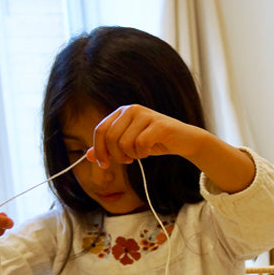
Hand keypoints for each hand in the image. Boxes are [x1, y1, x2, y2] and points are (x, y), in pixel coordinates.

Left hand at [86, 104, 203, 168]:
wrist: (184, 140)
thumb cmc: (155, 142)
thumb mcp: (129, 145)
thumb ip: (109, 149)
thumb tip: (89, 156)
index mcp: (122, 112)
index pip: (101, 130)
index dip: (99, 149)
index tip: (104, 164)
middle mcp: (132, 110)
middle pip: (111, 138)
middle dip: (116, 155)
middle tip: (127, 161)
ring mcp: (146, 115)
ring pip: (125, 143)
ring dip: (132, 155)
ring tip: (140, 154)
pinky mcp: (159, 124)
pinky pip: (141, 144)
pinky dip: (143, 153)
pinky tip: (149, 152)